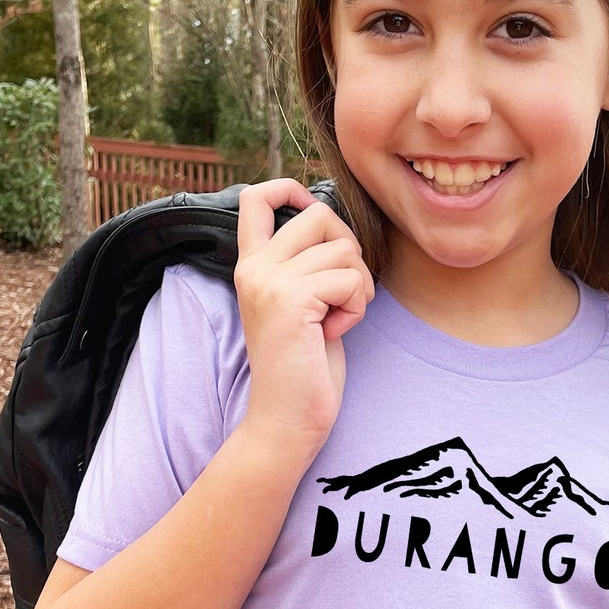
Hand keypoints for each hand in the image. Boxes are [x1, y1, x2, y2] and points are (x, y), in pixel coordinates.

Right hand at [234, 178, 375, 453]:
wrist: (287, 420)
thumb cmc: (305, 367)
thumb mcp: (305, 305)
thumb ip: (310, 266)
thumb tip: (337, 224)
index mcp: (252, 265)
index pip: (256, 198)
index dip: (290, 188)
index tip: (311, 207)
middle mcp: (253, 267)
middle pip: (321, 216)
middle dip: (350, 251)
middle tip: (344, 295)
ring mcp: (268, 280)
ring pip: (343, 249)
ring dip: (356, 288)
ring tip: (334, 321)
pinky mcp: (290, 299)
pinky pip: (349, 280)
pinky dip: (355, 309)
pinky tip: (333, 334)